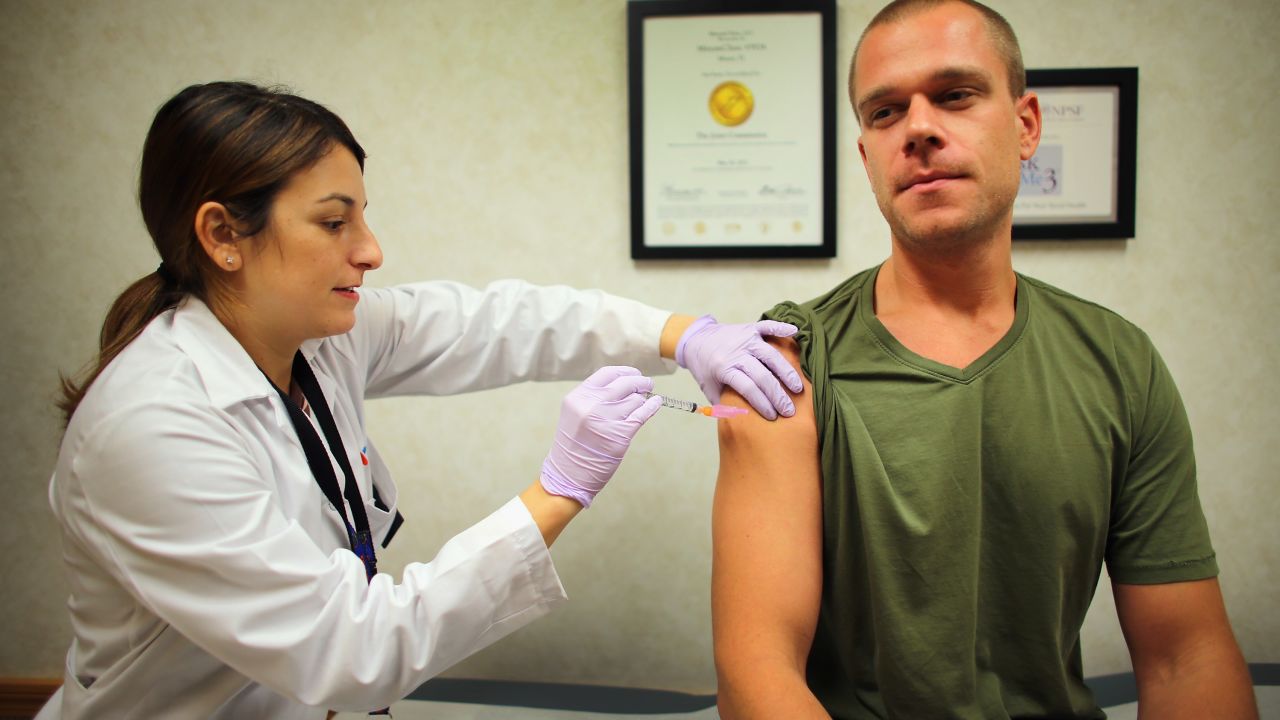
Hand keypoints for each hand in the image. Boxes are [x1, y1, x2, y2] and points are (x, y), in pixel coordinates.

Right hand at [540, 366, 662, 507]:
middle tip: (647, 384)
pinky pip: (642, 414)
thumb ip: (594, 396)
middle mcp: (592, 405)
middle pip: (625, 383)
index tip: (634, 374)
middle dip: (640, 382)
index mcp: (578, 397)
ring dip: (642, 400)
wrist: (569, 474)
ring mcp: (606, 419)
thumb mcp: (575, 412)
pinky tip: (656, 403)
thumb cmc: (574, 445)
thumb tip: (624, 383)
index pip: (608, 373)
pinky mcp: (620, 435)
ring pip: (636, 399)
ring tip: (641, 404)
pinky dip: (652, 406)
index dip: (625, 372)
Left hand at [676, 315, 802, 419]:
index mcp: (724, 368)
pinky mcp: (750, 328)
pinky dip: (781, 328)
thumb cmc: (705, 368)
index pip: (748, 388)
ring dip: (786, 372)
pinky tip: (795, 332)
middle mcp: (736, 353)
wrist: (696, 339)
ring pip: (770, 355)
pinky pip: (767, 327)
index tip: (773, 416)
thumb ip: (724, 403)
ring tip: (798, 388)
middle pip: (762, 375)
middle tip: (789, 410)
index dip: (762, 403)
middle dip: (777, 395)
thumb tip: (744, 422)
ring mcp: (745, 338)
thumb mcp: (709, 388)